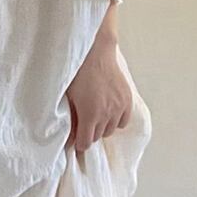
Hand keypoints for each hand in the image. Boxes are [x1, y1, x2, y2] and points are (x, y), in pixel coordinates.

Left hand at [65, 33, 131, 152]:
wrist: (95, 54)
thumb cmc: (77, 73)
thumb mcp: (69, 97)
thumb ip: (71, 119)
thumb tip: (70, 137)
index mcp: (90, 114)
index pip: (86, 142)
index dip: (80, 143)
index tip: (76, 140)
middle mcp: (107, 114)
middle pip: (98, 136)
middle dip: (89, 133)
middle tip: (83, 125)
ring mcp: (119, 107)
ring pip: (111, 130)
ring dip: (102, 127)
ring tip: (95, 117)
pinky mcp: (127, 100)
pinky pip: (123, 121)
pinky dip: (116, 120)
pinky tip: (108, 113)